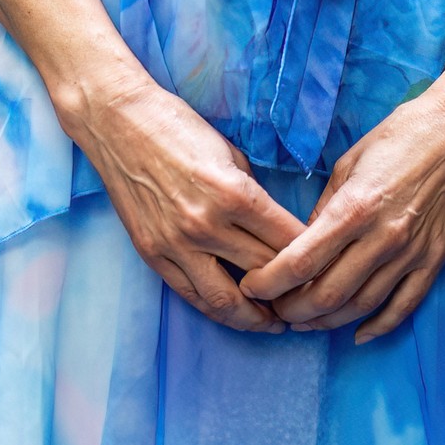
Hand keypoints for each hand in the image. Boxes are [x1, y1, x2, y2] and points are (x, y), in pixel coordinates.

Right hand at [63, 65, 305, 332]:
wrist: (118, 122)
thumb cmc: (179, 127)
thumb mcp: (231, 153)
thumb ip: (254, 195)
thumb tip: (277, 228)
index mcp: (235, 194)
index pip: (289, 242)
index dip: (314, 260)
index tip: (326, 269)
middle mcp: (207, 225)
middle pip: (265, 273)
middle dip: (292, 290)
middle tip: (310, 300)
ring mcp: (177, 244)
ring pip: (227, 301)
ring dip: (256, 318)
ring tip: (276, 322)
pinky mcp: (153, 254)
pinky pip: (191, 295)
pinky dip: (217, 309)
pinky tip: (236, 314)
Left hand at [241, 60, 444, 338]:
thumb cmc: (402, 135)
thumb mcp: (349, 162)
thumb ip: (325, 208)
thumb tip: (304, 242)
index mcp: (355, 208)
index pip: (301, 261)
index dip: (270, 282)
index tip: (252, 287)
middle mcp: (383, 237)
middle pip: (327, 295)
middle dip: (292, 309)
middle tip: (274, 308)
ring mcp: (412, 253)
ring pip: (361, 307)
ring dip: (327, 322)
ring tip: (304, 321)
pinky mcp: (435, 260)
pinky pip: (404, 306)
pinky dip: (379, 327)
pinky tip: (357, 334)